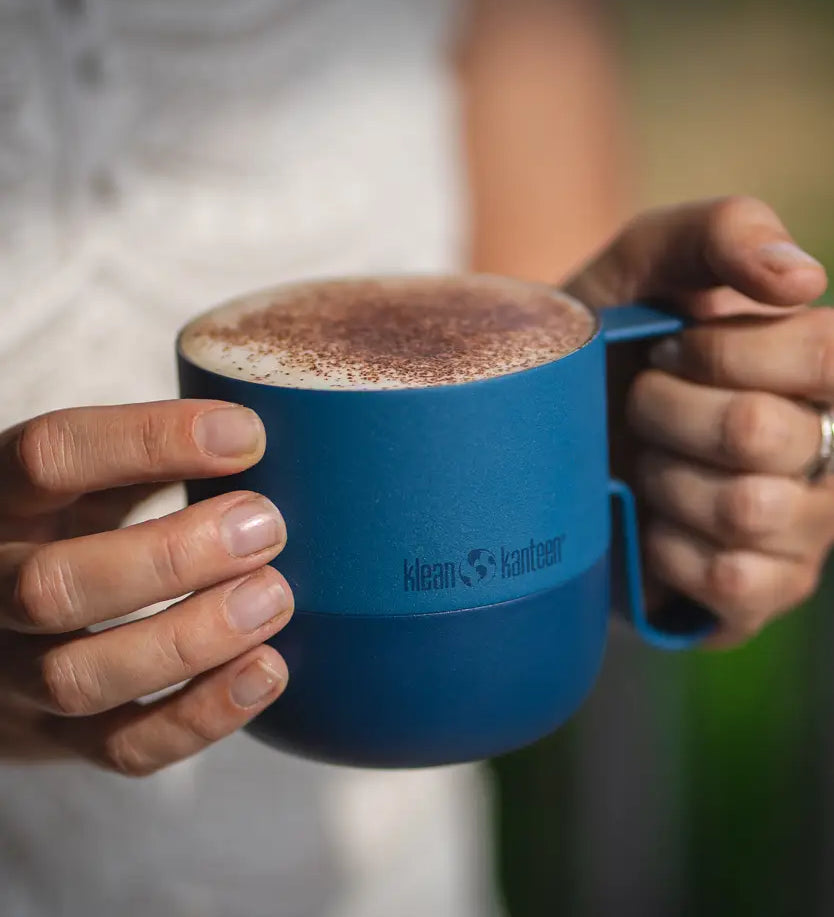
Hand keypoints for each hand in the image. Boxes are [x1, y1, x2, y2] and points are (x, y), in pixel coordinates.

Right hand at [0, 400, 291, 773]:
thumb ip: (147, 460)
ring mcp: (12, 675)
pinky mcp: (53, 738)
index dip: (148, 440)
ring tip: (274, 597)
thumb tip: (257, 435)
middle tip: (264, 527)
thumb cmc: (73, 530)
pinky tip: (267, 671)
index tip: (247, 435)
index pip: (51, 456)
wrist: (8, 629)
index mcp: (2, 502)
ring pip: (80, 676)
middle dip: (172, 558)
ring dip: (192, 639)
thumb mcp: (89, 480)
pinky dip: (200, 715)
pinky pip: (120, 746)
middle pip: (53, 585)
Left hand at [565, 196, 830, 645]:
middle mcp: (825, 450)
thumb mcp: (641, 266)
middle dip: (664, 413)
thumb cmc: (601, 343)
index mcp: (815, 370)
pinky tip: (647, 527)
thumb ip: (719, 234)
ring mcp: (801, 531)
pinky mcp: (761, 597)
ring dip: (661, 480)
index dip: (724, 353)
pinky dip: (666, 549)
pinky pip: (731, 580)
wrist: (539, 429)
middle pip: (761, 434)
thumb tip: (802, 279)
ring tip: (639, 467)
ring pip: (746, 509)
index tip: (666, 350)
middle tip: (635, 410)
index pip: (825, 357)